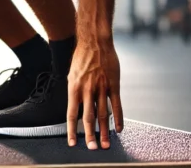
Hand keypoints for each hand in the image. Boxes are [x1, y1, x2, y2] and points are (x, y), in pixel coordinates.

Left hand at [66, 35, 122, 149]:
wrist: (95, 41)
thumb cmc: (82, 57)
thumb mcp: (72, 75)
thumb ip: (75, 92)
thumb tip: (75, 107)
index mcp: (74, 88)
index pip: (71, 115)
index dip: (72, 130)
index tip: (73, 143)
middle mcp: (87, 90)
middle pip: (88, 118)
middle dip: (90, 135)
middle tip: (92, 148)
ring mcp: (101, 88)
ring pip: (103, 114)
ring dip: (104, 130)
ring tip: (106, 143)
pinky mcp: (114, 84)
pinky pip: (116, 104)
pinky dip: (118, 118)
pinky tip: (118, 128)